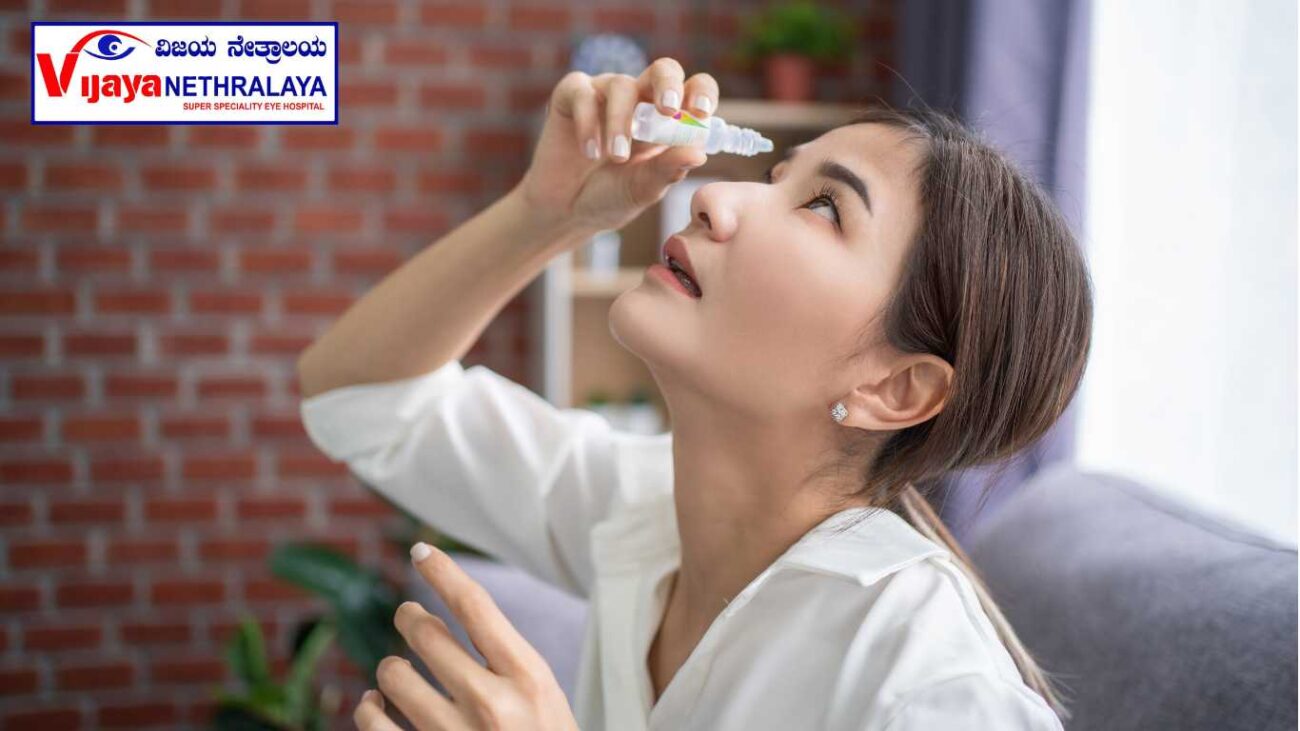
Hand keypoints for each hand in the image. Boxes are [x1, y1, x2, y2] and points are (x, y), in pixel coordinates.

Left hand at [354, 542, 578, 730]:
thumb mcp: (547, 702)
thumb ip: (506, 666)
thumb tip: (444, 626)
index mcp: (530, 678)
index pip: (476, 606)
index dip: (444, 572)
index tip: (421, 552)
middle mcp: (492, 703)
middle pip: (426, 633)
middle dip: (409, 619)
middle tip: (407, 618)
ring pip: (393, 674)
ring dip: (389, 669)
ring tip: (396, 673)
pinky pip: (374, 723)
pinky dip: (368, 709)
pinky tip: (375, 707)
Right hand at [514, 57, 718, 236]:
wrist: (564, 212)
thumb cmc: (609, 198)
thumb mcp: (643, 189)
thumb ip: (668, 170)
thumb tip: (699, 153)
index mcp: (667, 120)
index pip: (693, 90)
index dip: (701, 93)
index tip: (700, 113)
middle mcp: (639, 100)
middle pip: (663, 70)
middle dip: (668, 85)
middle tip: (668, 111)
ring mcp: (604, 94)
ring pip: (621, 86)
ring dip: (621, 122)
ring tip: (616, 158)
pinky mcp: (570, 96)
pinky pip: (582, 93)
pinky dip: (587, 122)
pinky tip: (589, 152)